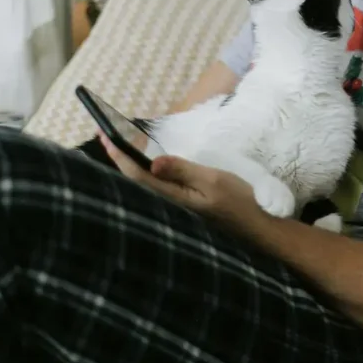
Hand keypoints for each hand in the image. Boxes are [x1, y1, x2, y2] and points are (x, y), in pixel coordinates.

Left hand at [98, 133, 264, 225]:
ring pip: (143, 185)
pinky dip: (143, 173)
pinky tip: (142, 166)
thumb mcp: (213, 180)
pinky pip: (155, 189)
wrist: (258, 227)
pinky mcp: (182, 208)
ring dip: (129, 165)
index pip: (137, 175)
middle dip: (118, 158)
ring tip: (117, 146)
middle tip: (104, 135)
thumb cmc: (239, 201)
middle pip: (134, 181)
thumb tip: (153, 161)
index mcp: (173, 198)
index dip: (119, 155)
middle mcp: (168, 206)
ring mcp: (175, 209)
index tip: (105, 135)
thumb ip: (183, 170)